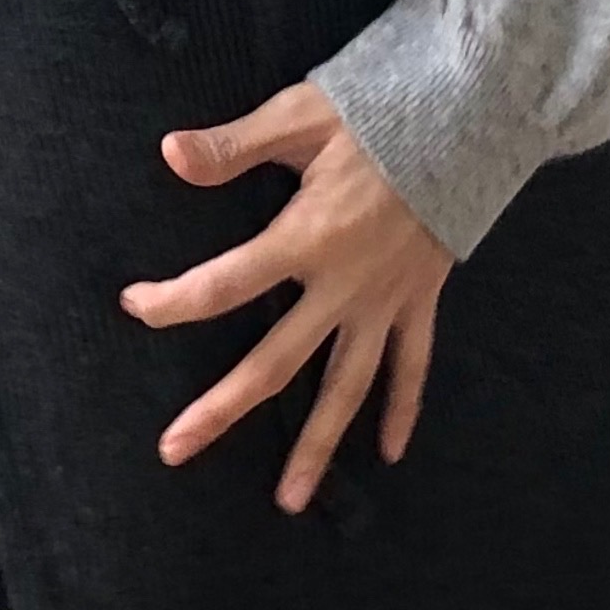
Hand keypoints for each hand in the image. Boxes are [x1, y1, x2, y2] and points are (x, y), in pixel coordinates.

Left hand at [121, 84, 452, 511]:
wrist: (473, 116)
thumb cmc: (382, 108)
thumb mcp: (301, 116)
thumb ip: (235, 146)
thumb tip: (170, 154)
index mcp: (306, 238)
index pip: (224, 284)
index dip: (173, 301)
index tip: (135, 305)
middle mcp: (344, 285)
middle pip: (274, 363)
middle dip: (221, 409)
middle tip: (174, 449)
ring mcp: (385, 302)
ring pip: (346, 388)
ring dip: (318, 447)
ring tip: (287, 500)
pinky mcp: (420, 301)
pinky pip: (413, 367)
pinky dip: (402, 410)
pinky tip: (390, 453)